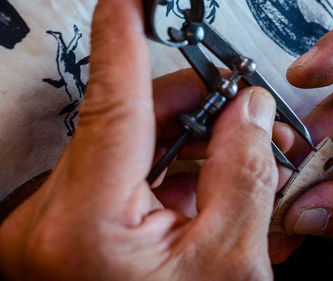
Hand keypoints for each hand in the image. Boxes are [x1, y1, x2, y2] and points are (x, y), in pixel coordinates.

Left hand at [0, 0, 280, 279]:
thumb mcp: (230, 263)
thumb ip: (245, 175)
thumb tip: (251, 116)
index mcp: (88, 226)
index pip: (113, 101)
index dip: (126, 39)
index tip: (129, 0)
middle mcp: (58, 221)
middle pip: (133, 122)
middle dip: (198, 106)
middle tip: (245, 104)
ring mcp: (63, 227)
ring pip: (133, 148)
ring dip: (193, 141)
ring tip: (245, 149)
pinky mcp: (79, 231)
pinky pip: (128, 178)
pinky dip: (175, 172)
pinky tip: (214, 178)